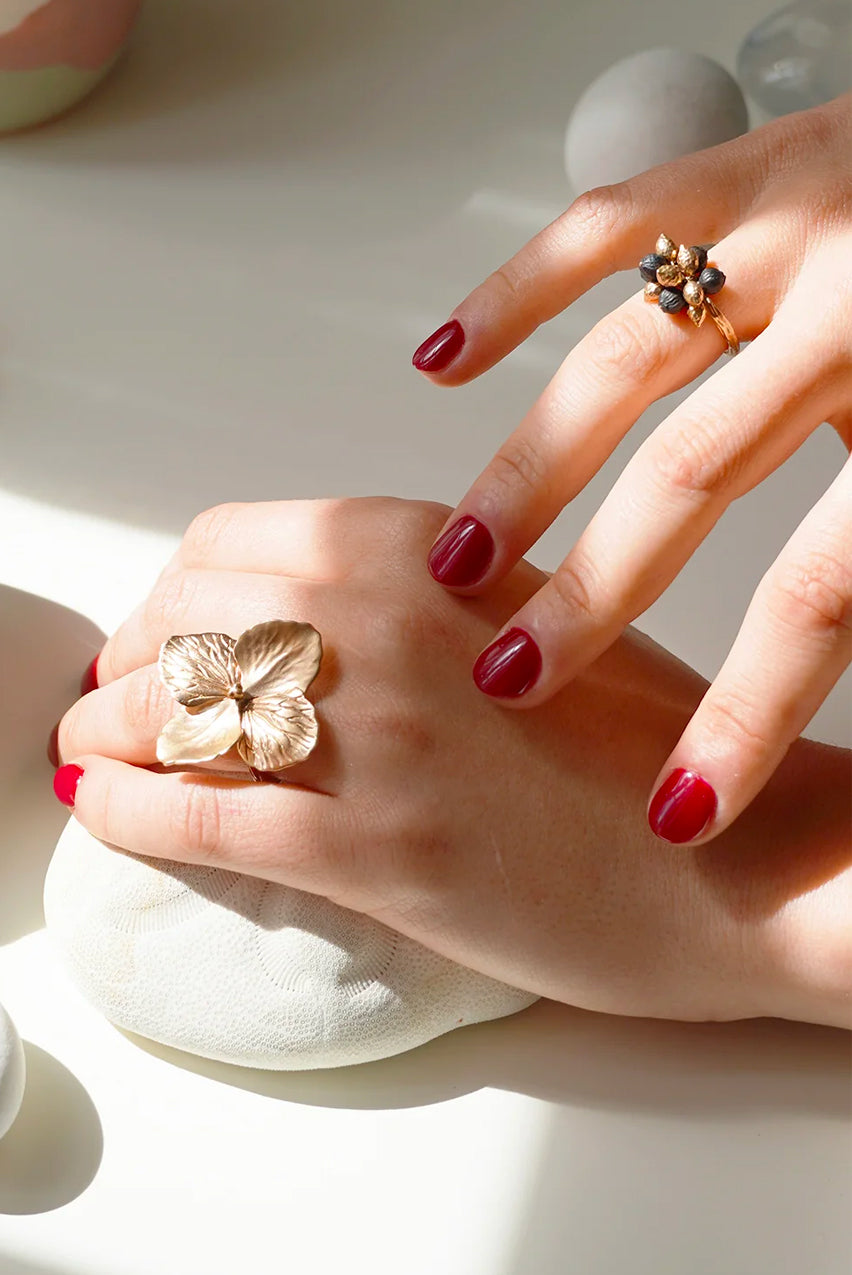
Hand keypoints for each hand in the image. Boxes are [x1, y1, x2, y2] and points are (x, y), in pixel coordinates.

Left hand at [53, 499, 849, 1026]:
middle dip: (130, 660)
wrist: (738, 857)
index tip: (168, 634)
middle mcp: (381, 618)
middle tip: (123, 699)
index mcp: (422, 543)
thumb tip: (284, 624)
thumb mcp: (526, 609)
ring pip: (162, 711)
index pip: (224, 544)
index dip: (175, 595)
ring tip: (93, 751)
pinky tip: (105, 808)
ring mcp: (371, 734)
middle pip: (175, 618)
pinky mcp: (371, 849)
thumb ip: (408, 598)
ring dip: (103, 729)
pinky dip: (122, 809)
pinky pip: (190, 817)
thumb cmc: (644, 740)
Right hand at [414, 94, 851, 845]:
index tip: (677, 809)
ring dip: (527, 471)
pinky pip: (605, 226)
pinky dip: (512, 295)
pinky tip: (441, 363)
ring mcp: (787, 221)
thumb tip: (851, 674)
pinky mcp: (747, 159)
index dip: (744, 714)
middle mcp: (849, 304)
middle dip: (591, 597)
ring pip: (620, 363)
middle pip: (687, 480)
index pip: (813, 590)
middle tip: (513, 681)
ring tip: (458, 562)